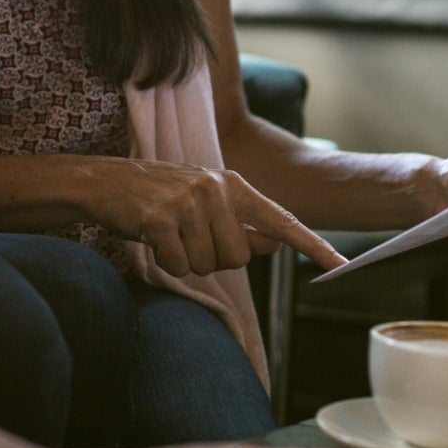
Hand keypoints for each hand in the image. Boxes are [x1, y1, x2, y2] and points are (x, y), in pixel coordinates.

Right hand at [90, 158, 341, 276]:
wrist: (105, 181)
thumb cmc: (159, 196)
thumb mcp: (204, 202)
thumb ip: (240, 223)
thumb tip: (274, 243)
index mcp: (233, 185)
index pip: (281, 219)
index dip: (312, 245)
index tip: (341, 264)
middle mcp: (216, 189)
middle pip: (238, 258)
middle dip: (213, 258)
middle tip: (187, 236)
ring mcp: (188, 202)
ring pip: (208, 265)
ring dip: (186, 261)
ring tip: (168, 233)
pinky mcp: (162, 219)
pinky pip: (178, 266)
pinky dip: (164, 262)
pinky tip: (152, 238)